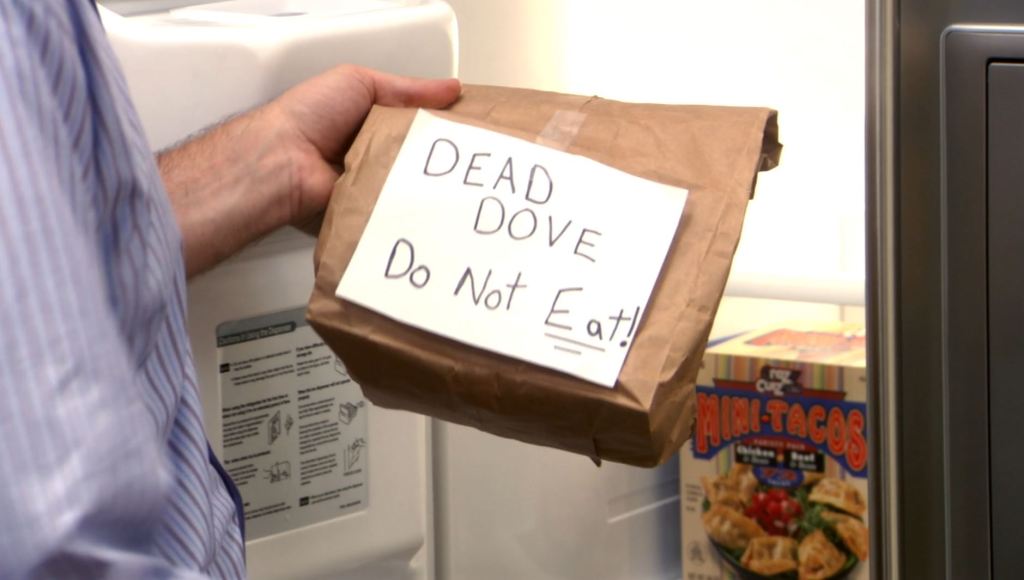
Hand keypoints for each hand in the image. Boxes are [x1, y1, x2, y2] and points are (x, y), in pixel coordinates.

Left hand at [159, 65, 460, 277]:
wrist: (281, 161)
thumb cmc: (308, 117)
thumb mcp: (360, 83)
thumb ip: (408, 88)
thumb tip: (451, 89)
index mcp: (370, 120)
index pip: (416, 123)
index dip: (442, 127)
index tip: (469, 131)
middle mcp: (370, 153)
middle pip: (417, 157)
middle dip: (438, 159)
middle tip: (467, 161)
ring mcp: (369, 184)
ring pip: (410, 186)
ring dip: (423, 184)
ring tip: (449, 183)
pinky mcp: (365, 211)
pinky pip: (394, 210)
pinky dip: (406, 207)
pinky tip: (422, 203)